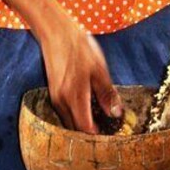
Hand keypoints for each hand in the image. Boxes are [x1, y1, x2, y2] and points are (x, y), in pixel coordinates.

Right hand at [38, 18, 122, 133]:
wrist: (56, 32)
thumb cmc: (78, 48)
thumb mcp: (99, 70)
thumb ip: (107, 94)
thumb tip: (116, 113)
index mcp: (75, 97)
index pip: (86, 129)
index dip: (98, 137)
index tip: (109, 137)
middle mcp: (62, 102)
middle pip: (76, 130)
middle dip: (90, 134)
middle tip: (107, 132)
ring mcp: (55, 99)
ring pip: (69, 122)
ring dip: (82, 125)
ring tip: (99, 123)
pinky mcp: (53, 94)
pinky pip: (65, 113)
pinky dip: (76, 116)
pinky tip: (87, 110)